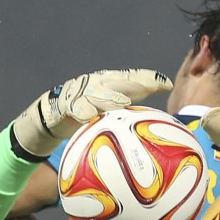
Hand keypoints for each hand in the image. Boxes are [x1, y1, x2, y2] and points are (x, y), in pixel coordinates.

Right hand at [12, 69, 172, 156]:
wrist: (51, 117)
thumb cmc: (85, 119)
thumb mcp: (107, 120)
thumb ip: (127, 123)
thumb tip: (152, 139)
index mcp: (109, 86)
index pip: (132, 80)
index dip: (149, 80)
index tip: (167, 85)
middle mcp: (96, 85)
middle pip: (118, 80)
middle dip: (135, 81)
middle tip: (151, 86)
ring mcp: (79, 92)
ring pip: (96, 91)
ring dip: (109, 95)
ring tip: (122, 102)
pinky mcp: (64, 105)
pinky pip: (73, 108)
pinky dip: (80, 111)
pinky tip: (88, 117)